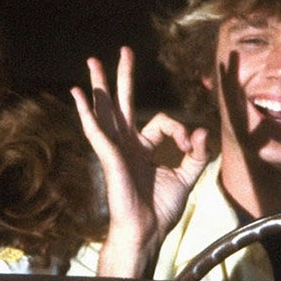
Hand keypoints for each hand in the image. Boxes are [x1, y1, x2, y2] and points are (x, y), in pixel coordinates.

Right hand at [71, 46, 208, 277]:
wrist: (146, 230)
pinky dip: (86, 111)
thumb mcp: (186, 176)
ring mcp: (115, 148)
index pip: (163, 122)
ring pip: (106, 110)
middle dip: (123, 76)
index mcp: (142, 147)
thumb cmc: (160, 209)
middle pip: (123, 102)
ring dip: (99, 85)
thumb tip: (203, 129)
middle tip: (124, 51)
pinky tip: (78, 94)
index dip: (181, 130)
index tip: (192, 144)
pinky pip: (96, 130)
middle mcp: (126, 143)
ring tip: (92, 61)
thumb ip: (197, 153)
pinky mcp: (108, 155)